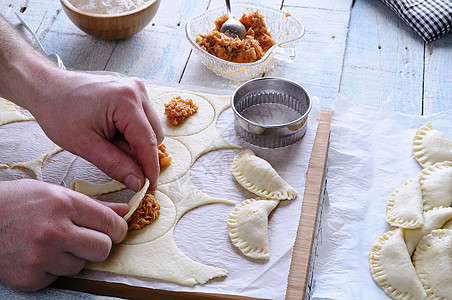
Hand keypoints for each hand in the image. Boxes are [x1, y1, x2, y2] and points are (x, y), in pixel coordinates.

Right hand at [0, 179, 128, 290]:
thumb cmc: (17, 203)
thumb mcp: (56, 193)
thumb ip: (94, 205)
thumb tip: (124, 210)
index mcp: (63, 204)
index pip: (110, 223)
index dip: (118, 228)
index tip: (115, 230)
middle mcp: (53, 231)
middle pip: (103, 249)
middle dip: (100, 245)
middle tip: (87, 239)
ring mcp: (39, 257)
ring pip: (81, 266)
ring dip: (73, 257)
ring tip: (53, 243)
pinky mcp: (29, 278)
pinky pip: (59, 278)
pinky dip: (52, 269)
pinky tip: (38, 254)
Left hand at [26, 70, 163, 190]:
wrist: (46, 88)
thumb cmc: (59, 113)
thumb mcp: (85, 145)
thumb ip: (115, 165)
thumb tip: (138, 182)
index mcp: (126, 101)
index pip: (148, 141)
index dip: (150, 168)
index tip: (151, 187)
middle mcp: (137, 91)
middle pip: (154, 135)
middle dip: (138, 152)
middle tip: (111, 155)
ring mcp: (136, 89)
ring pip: (151, 128)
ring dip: (135, 142)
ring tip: (108, 140)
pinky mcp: (133, 91)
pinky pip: (143, 120)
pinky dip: (132, 132)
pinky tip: (112, 131)